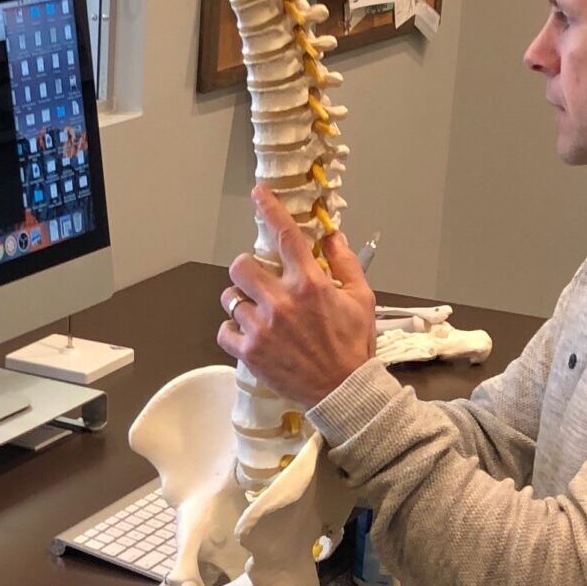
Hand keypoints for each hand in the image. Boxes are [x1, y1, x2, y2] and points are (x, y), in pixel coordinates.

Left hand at [217, 185, 376, 408]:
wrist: (343, 392)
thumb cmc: (354, 346)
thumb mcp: (361, 299)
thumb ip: (346, 263)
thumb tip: (332, 235)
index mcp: (310, 284)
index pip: (285, 236)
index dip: (270, 208)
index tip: (258, 193)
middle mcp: (281, 302)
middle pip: (241, 265)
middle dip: (248, 269)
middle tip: (259, 281)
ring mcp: (261, 328)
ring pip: (230, 297)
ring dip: (241, 301)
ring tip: (256, 312)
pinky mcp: (249, 352)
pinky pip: (224, 329)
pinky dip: (233, 330)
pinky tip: (248, 333)